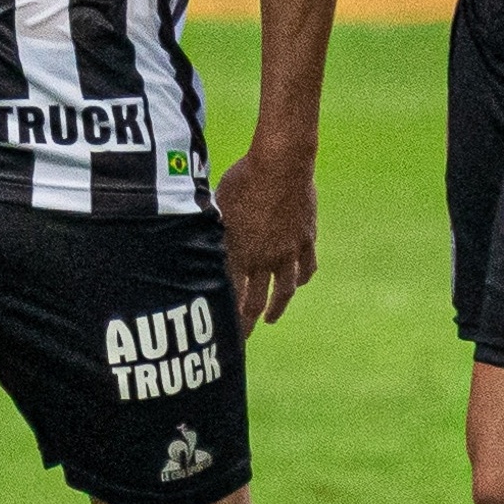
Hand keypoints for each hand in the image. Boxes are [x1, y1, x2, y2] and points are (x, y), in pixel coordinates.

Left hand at [215, 143, 316, 331]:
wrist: (282, 165)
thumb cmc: (243, 178)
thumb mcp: (218, 204)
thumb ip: (213, 229)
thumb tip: (197, 241)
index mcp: (239, 251)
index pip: (229, 293)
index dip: (225, 314)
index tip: (221, 331)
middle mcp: (264, 258)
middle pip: (256, 300)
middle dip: (248, 322)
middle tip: (243, 338)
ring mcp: (289, 251)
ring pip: (285, 290)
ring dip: (277, 307)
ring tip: (271, 318)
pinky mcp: (306, 239)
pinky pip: (306, 267)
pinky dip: (302, 278)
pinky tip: (298, 284)